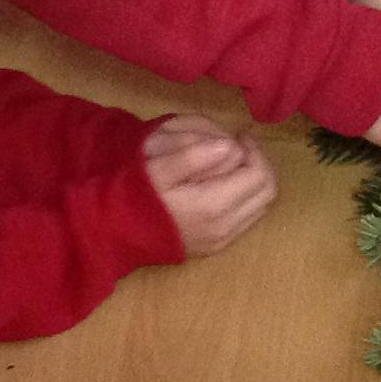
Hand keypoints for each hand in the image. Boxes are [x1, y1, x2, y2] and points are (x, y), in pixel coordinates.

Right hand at [142, 114, 277, 254]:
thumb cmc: (134, 192)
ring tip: (229, 163)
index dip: (254, 151)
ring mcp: (220, 240)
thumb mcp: (157, 166)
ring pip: (259, 206)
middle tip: (238, 146)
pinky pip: (246, 218)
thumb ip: (193, 154)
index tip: (238, 135)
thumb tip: (230, 146)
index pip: (259, 175)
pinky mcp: (215, 246)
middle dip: (257, 164)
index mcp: (213, 206)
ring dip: (252, 181)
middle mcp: (224, 228)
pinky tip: (221, 184)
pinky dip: (243, 197)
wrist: (115, 230)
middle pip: (266, 192)